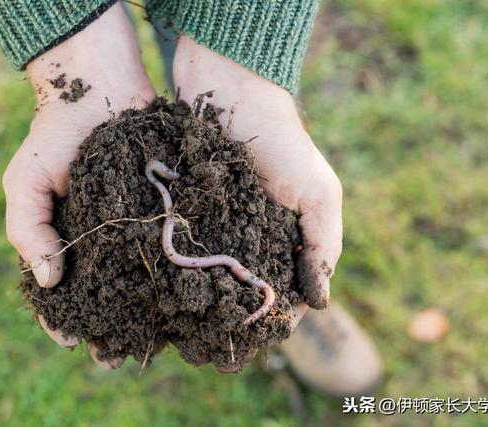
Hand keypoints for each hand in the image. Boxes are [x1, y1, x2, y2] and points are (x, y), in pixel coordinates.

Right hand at [2, 3, 153, 366]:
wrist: (101, 87)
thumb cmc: (56, 136)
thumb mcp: (25, 181)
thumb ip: (28, 229)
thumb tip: (48, 280)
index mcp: (64, 239)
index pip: (59, 293)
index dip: (62, 320)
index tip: (74, 341)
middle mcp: (102, 241)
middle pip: (104, 296)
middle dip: (111, 328)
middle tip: (119, 356)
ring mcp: (134, 228)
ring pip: (140, 281)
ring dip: (146, 312)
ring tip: (155, 339)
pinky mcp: (163, 210)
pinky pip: (168, 247)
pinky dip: (174, 272)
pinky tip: (183, 294)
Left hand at [173, 37, 342, 370]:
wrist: (230, 91)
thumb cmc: (281, 142)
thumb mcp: (317, 192)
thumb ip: (323, 243)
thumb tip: (321, 303)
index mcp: (285, 239)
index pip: (281, 292)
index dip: (271, 319)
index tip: (251, 343)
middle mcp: (249, 238)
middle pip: (241, 291)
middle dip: (228, 318)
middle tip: (206, 349)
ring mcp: (215, 226)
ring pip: (208, 277)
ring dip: (199, 302)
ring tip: (181, 332)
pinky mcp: (186, 211)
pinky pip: (181, 248)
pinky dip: (177, 270)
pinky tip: (164, 292)